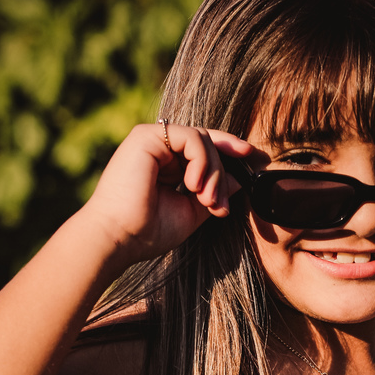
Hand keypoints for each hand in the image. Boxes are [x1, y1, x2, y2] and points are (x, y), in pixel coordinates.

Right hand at [79, 122, 251, 264]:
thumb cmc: (148, 231)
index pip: (204, 149)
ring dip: (213, 172)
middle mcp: (158, 148)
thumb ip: (215, 192)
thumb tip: (240, 176)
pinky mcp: (146, 135)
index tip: (255, 159)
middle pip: (208, 143)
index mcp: (165, 164)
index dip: (230, 151)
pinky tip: (194, 185)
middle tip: (219, 206)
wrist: (118, 239)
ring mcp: (152, 139)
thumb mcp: (192, 211)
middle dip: (222, 173)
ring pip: (203, 140)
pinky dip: (202, 161)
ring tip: (206, 200)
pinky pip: (192, 137)